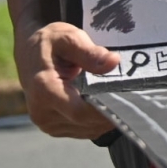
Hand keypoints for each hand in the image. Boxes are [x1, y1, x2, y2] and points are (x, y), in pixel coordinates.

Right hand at [14, 21, 121, 138]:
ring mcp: (46, 122)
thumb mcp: (69, 38)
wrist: (30, 52)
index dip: (105, 110)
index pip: (79, 111)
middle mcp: (41, 111)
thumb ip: (90, 52)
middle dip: (110, 113)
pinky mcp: (53, 126)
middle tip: (136, 101)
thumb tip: (114, 62)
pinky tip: (110, 106)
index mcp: (43, 89)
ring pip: (85, 129)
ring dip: (105, 119)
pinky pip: (81, 129)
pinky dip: (97, 121)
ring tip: (126, 102)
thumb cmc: (52, 41)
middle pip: (84, 122)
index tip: (128, 101)